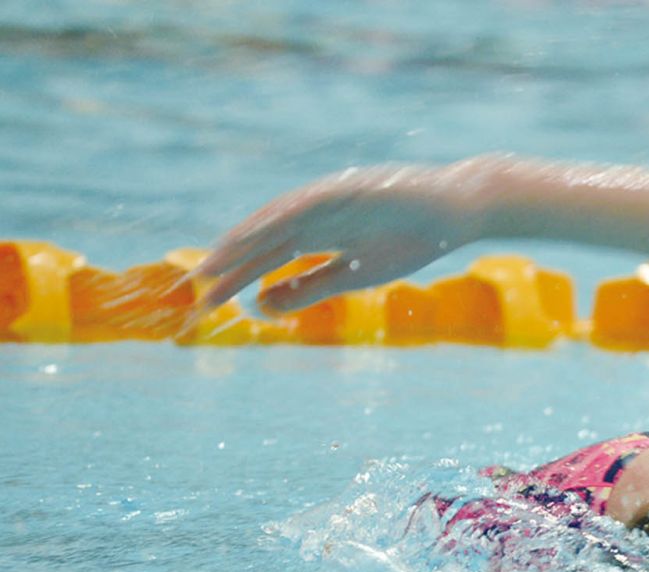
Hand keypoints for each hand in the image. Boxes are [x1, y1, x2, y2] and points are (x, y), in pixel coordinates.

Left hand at [197, 157, 503, 310]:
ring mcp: (329, 200)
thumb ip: (310, 288)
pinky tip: (259, 232)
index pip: (266, 260)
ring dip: (246, 240)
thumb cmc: (410, 241)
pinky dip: (283, 217)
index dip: (236, 279)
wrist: (454, 213)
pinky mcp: (348, 188)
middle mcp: (313, 216)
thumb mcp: (354, 276)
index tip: (207, 302)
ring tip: (215, 262)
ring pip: (277, 220)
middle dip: (229, 264)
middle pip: (262, 242)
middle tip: (194, 287)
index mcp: (315, 237)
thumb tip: (262, 305)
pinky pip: (310, 203)